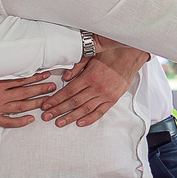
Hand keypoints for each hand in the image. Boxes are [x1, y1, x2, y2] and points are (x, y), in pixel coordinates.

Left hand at [37, 40, 152, 126]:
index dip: (56, 99)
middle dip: (58, 110)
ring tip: (59, 123)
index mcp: (89, 76)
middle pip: (74, 102)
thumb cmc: (109, 54)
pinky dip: (89, 118)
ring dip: (71, 117)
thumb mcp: (91, 56)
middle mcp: (97, 88)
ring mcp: (106, 95)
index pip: (68, 91)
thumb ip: (77, 66)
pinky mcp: (113, 99)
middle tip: (46, 117)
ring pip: (85, 109)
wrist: (130, 57)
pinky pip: (100, 112)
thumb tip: (64, 77)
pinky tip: (79, 123)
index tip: (46, 105)